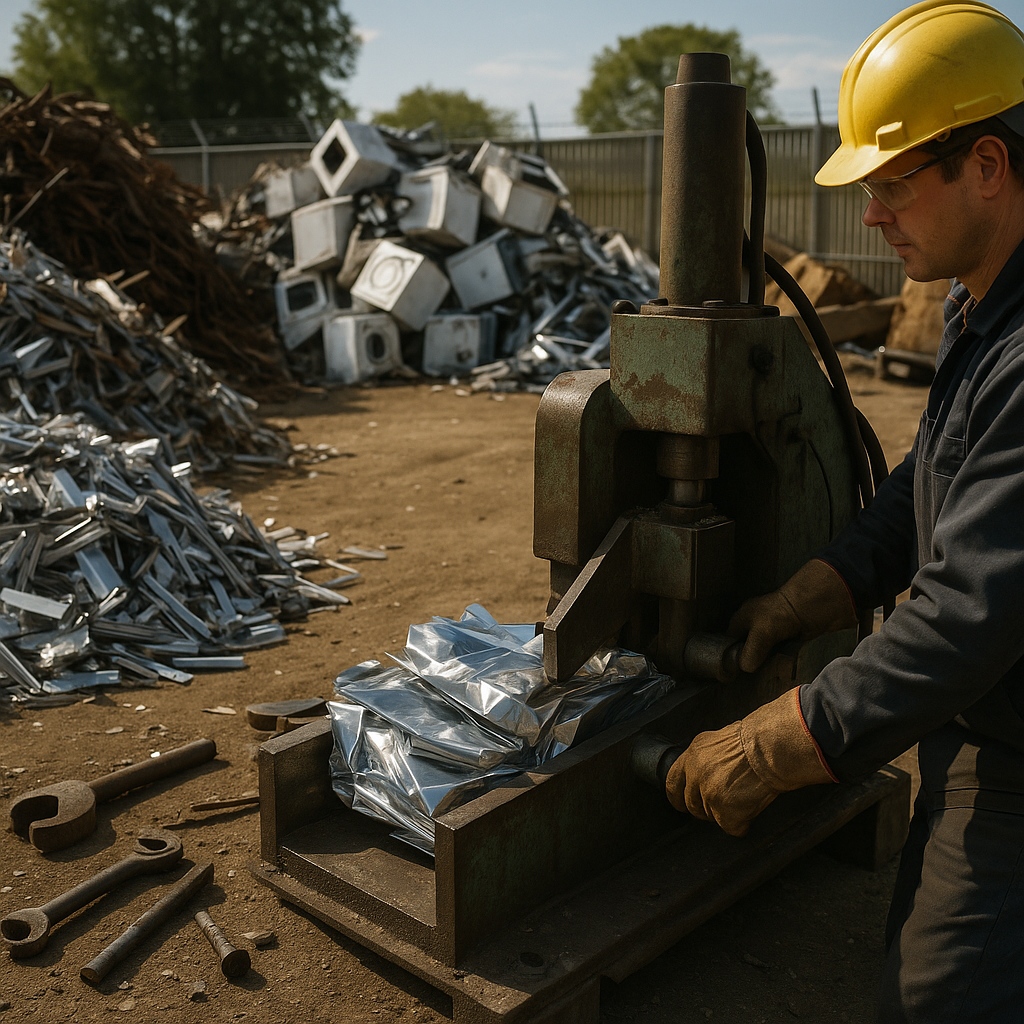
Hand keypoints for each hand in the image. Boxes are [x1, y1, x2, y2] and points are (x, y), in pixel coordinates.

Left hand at [665, 688, 835, 836]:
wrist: (772, 746)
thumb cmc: (759, 739)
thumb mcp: (724, 740)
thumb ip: (710, 758)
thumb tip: (714, 771)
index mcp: (694, 753)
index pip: (673, 780)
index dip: (678, 795)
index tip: (682, 803)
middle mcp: (695, 773)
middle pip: (691, 804)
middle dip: (705, 809)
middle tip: (726, 804)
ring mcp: (708, 793)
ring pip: (711, 816)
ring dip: (727, 814)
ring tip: (746, 797)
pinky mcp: (724, 811)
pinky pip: (731, 827)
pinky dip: (743, 823)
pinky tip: (753, 807)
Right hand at [728, 559, 857, 672]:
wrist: (812, 608)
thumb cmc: (783, 613)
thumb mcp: (761, 633)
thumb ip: (749, 652)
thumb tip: (744, 667)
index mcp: (741, 620)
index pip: (728, 643)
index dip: (730, 657)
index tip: (736, 672)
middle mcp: (753, 626)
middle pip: (745, 650)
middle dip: (749, 662)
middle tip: (753, 676)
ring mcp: (769, 634)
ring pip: (761, 655)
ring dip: (765, 663)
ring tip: (767, 674)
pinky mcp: (783, 640)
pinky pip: (775, 656)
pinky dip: (777, 662)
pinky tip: (779, 669)